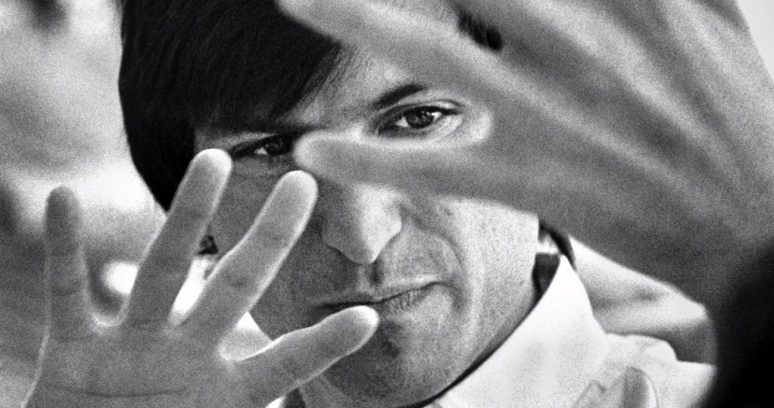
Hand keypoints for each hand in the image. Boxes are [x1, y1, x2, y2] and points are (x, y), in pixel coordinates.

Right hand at [24, 150, 377, 407]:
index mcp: (224, 393)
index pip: (284, 366)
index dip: (321, 345)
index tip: (367, 318)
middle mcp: (185, 358)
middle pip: (234, 286)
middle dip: (269, 239)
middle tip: (303, 184)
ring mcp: (131, 349)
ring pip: (163, 270)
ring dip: (187, 215)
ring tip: (213, 159)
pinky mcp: (71, 355)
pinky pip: (67, 294)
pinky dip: (65, 250)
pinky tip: (65, 198)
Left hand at [281, 0, 773, 305]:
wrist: (755, 222)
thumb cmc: (730, 115)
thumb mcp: (708, 14)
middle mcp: (577, 38)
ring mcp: (549, 109)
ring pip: (430, 51)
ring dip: (350, 17)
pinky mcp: (533, 177)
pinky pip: (434, 167)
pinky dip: (370, 158)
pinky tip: (313, 150)